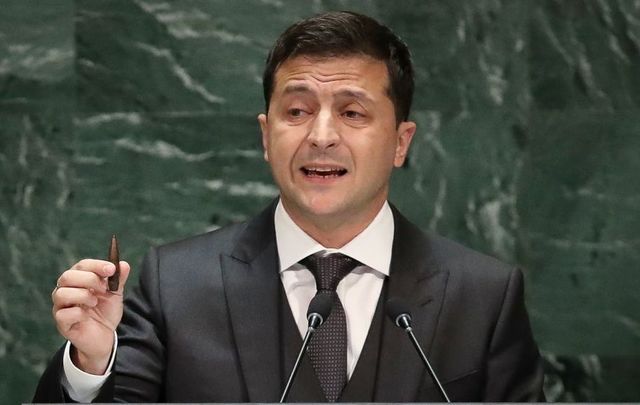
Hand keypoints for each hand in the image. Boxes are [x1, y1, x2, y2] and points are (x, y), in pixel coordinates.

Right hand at [52, 259, 130, 373]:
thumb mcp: (115, 294)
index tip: (111, 269)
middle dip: (89, 279)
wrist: (105, 336)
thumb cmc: (105, 311)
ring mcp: (61, 307)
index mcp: (78, 280)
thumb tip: (123, 264)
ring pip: (61, 293)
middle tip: (103, 288)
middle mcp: (65, 290)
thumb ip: (118, 279)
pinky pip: (63, 314)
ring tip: (94, 302)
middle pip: (67, 276)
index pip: (81, 265)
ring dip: (82, 296)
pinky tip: (87, 316)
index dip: (96, 265)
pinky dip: (79, 313)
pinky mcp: (61, 323)